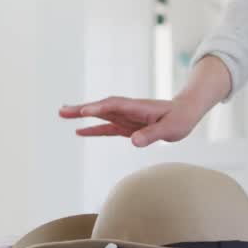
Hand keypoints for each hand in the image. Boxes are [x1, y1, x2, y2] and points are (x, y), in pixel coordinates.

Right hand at [60, 96, 201, 147]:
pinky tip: (78, 131)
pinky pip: (106, 127)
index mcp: (138, 108)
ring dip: (81, 115)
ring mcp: (125, 117)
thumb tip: (133, 141)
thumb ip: (152, 135)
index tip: (84, 111)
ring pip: (100, 115)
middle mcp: (128, 110)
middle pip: (101, 107)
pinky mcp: (126, 126)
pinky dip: (92, 129)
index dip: (99, 108)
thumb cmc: (180, 118)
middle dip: (82, 109)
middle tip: (62, 110)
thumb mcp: (171, 129)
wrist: (185, 112)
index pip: (115, 106)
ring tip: (62, 114)